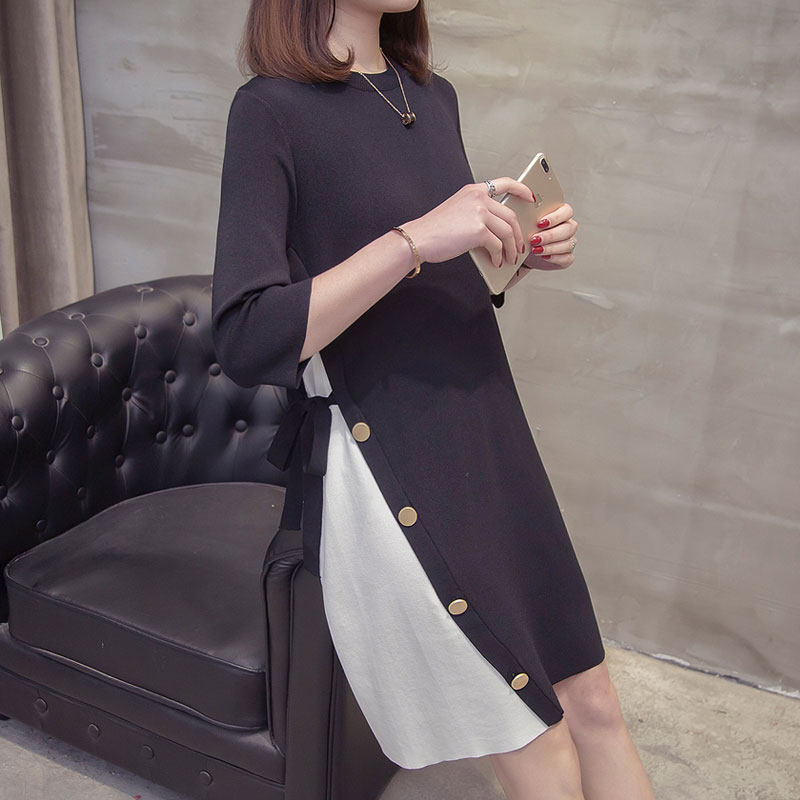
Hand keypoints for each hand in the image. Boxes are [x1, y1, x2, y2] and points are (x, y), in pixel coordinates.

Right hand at [400, 178, 535, 268]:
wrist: (419, 238)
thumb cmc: (435, 229)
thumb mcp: (458, 210)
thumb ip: (477, 213)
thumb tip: (497, 231)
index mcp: (473, 191)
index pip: (505, 183)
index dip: (522, 189)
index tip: (530, 197)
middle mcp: (478, 198)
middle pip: (510, 216)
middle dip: (518, 234)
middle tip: (519, 247)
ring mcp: (479, 213)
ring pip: (507, 232)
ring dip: (511, 248)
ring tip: (510, 258)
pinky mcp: (478, 230)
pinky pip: (497, 245)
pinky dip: (499, 256)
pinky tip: (496, 261)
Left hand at [504, 203, 577, 290]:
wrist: (524, 254)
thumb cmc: (527, 234)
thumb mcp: (526, 224)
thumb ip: (529, 216)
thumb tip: (523, 213)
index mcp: (561, 214)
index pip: (566, 211)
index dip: (555, 217)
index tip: (539, 223)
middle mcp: (568, 227)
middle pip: (569, 228)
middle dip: (551, 235)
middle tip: (535, 239)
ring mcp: (569, 242)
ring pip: (568, 244)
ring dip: (551, 247)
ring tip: (535, 250)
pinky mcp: (567, 257)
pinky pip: (567, 258)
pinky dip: (555, 258)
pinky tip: (544, 257)